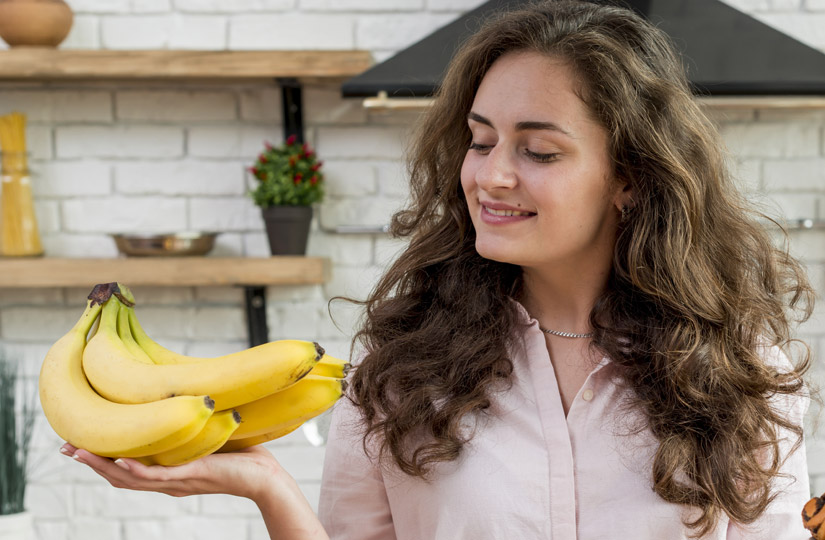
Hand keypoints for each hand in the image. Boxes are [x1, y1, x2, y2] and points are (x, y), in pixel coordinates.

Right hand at [60, 442, 287, 501]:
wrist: (266, 475)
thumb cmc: (240, 454)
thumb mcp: (204, 437)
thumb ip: (187, 424)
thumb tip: (175, 395)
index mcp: (167, 472)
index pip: (124, 466)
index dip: (98, 456)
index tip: (74, 441)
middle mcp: (167, 480)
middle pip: (118, 475)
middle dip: (89, 461)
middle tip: (64, 446)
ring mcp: (177, 481)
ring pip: (129, 478)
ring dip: (101, 465)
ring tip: (77, 451)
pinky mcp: (192, 477)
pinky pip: (157, 476)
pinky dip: (135, 469)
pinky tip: (118, 459)